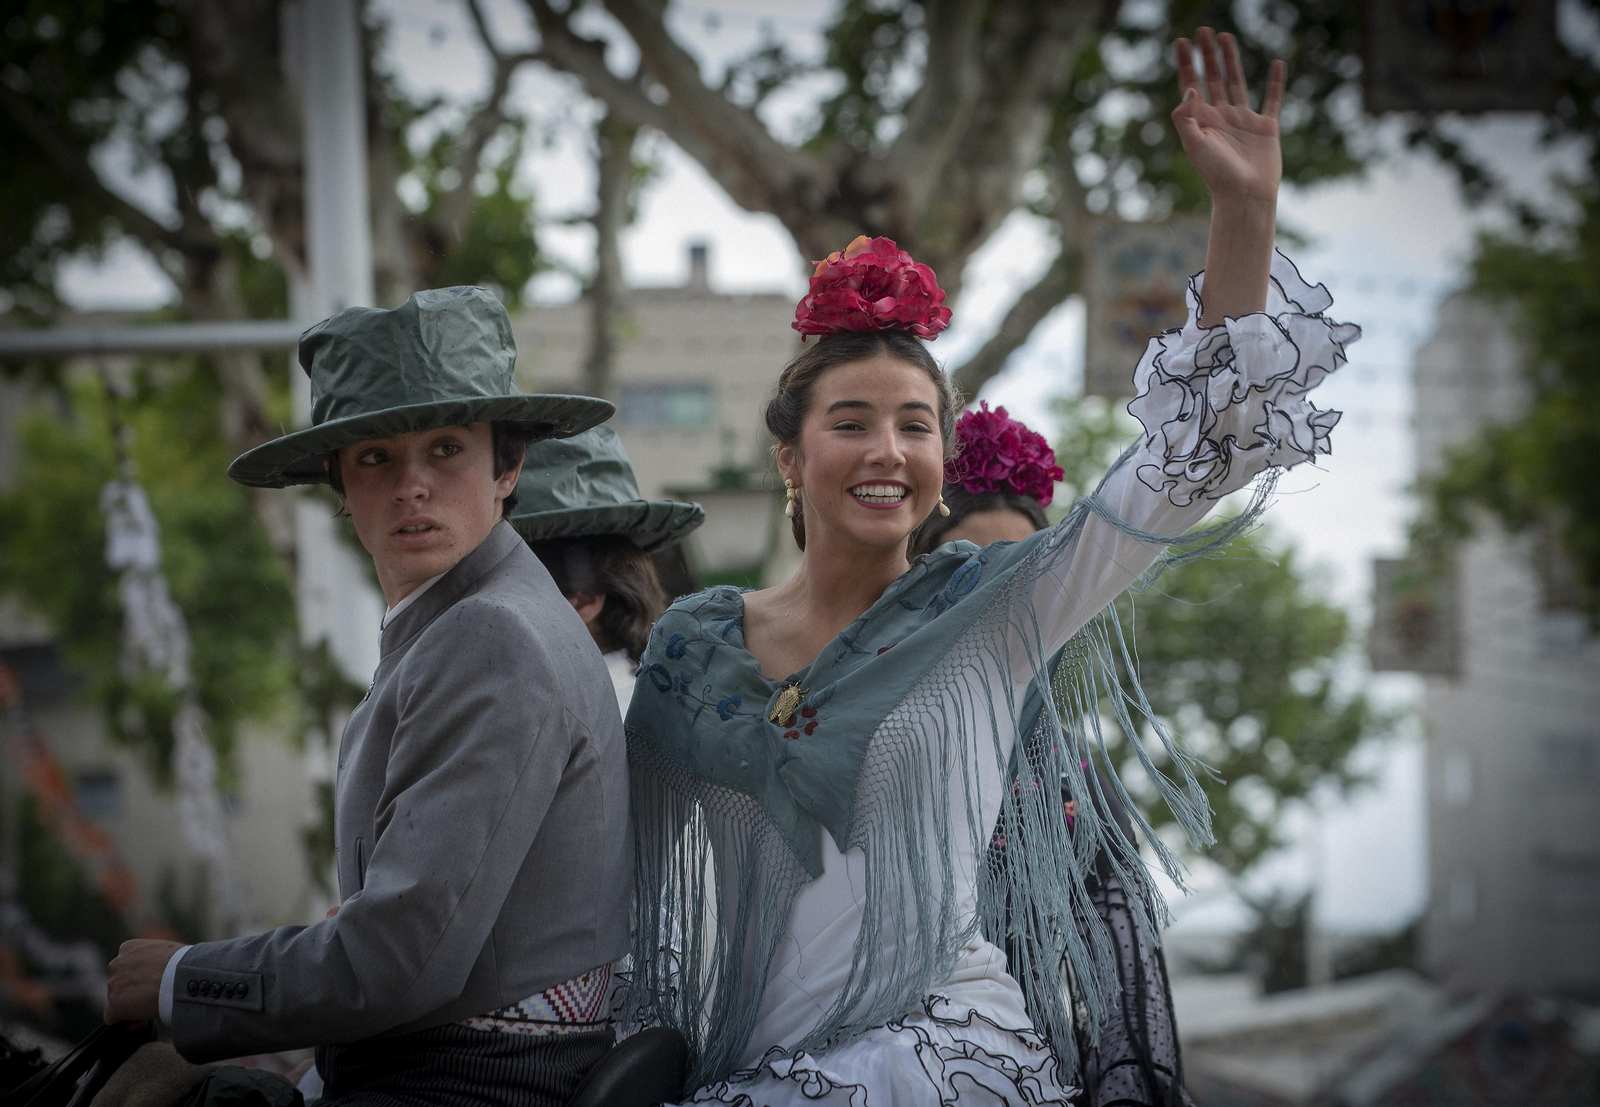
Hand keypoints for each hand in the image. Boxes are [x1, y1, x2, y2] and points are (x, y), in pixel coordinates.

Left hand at [105, 938, 183, 1024]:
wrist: (181, 976)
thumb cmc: (183, 963)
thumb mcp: (165, 951)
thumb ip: (152, 960)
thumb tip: (154, 975)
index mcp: (128, 948)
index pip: (125, 965)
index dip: (138, 977)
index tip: (150, 983)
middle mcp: (117, 963)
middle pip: (118, 982)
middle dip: (131, 991)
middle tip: (151, 996)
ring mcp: (114, 983)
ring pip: (116, 999)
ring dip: (129, 1005)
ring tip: (150, 1006)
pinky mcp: (115, 1003)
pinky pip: (111, 1018)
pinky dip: (122, 1021)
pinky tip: (136, 1020)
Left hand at [1173, 28, 1284, 205]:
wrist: (1245, 195)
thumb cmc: (1217, 174)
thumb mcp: (1194, 144)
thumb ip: (1186, 117)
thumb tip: (1191, 88)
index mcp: (1202, 121)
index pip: (1192, 85)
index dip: (1187, 64)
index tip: (1182, 41)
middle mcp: (1221, 117)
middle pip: (1213, 78)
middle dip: (1208, 55)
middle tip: (1204, 30)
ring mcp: (1244, 121)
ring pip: (1237, 82)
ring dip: (1232, 59)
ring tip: (1226, 37)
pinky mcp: (1266, 127)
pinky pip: (1272, 99)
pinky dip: (1275, 82)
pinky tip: (1277, 63)